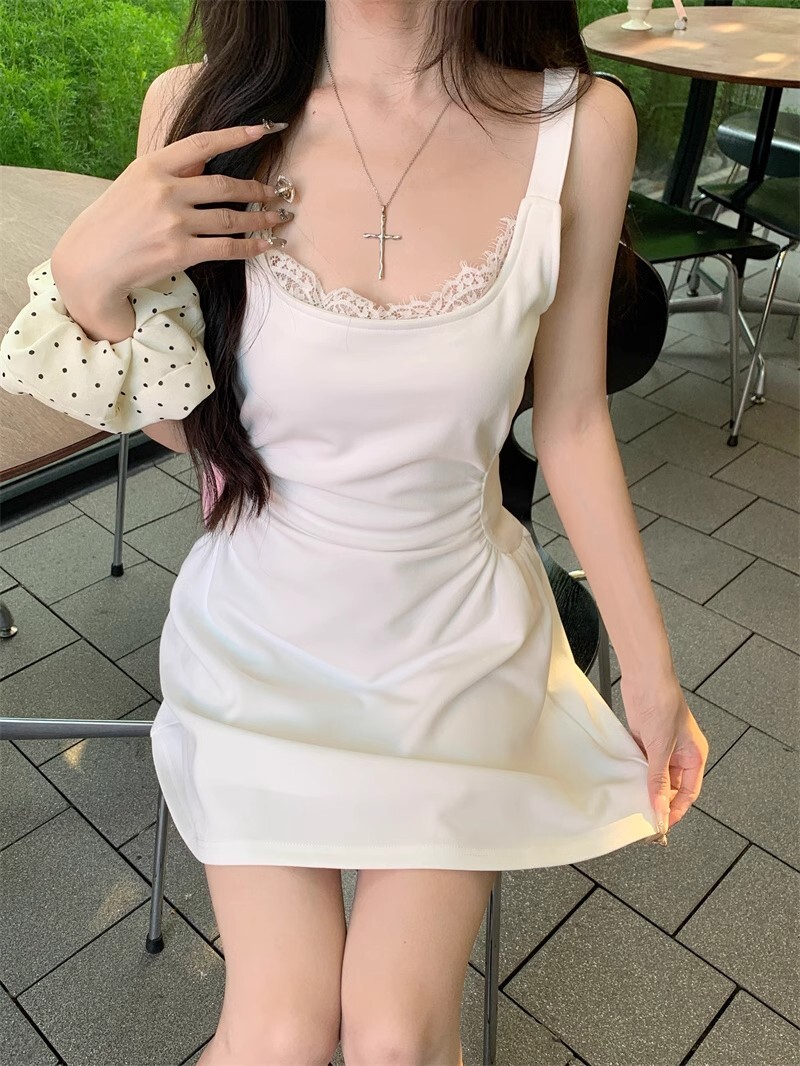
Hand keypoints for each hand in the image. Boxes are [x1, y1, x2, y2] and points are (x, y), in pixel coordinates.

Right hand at [51, 121, 289, 297]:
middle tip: (274, 193)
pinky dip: (250, 247)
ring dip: (260, 219)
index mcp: (153, 167)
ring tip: (277, 218)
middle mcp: (166, 192)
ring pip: (231, 219)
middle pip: (225, 186)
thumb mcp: (135, 184)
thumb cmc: (115, 220)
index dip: (235, 135)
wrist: (92, 259)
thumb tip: (207, 168)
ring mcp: (174, 223)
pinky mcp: (181, 253)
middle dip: (256, 190)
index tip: (262, 130)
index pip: (202, 144)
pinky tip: (264, 245)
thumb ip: (171, 174)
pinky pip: (226, 248)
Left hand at [620, 670, 708, 833]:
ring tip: (633, 799)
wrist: (645, 678)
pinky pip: (642, 764)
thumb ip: (659, 780)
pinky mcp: (645, 740)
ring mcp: (662, 747)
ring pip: (654, 776)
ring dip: (645, 786)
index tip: (662, 823)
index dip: (677, 810)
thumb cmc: (663, 703)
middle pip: (671, 787)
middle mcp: (680, 754)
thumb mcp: (662, 748)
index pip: (689, 793)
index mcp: (694, 756)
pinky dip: (635, 772)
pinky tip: (626, 779)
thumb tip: (661, 807)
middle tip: (644, 813)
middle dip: (659, 799)